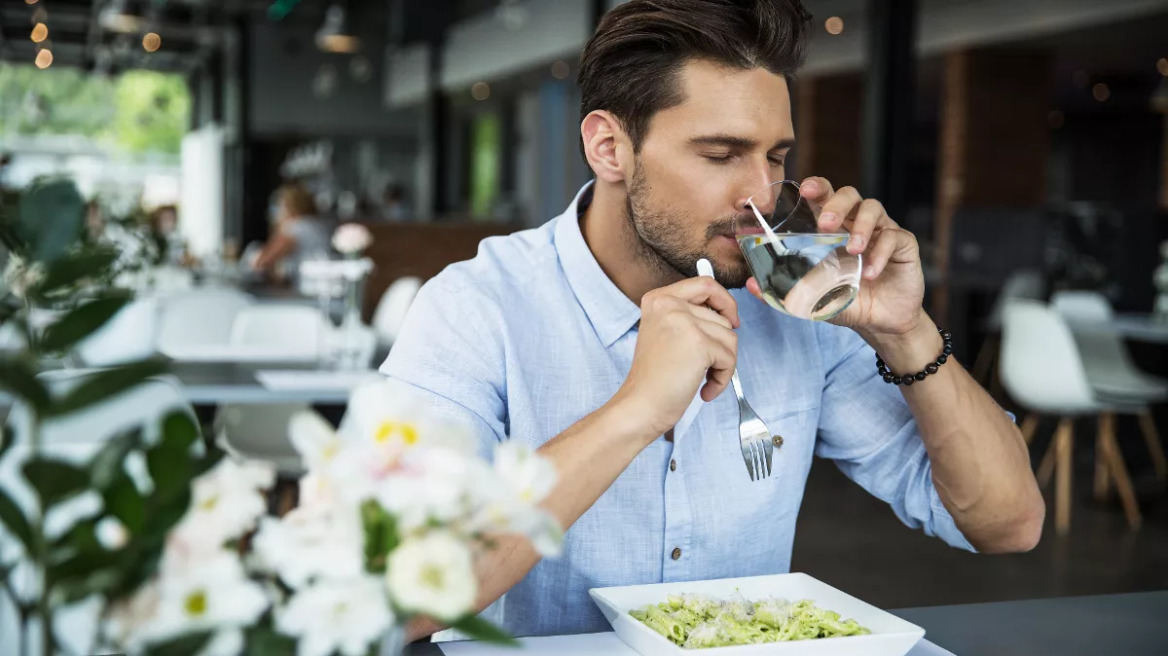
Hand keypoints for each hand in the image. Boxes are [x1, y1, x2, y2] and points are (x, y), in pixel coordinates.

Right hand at [615, 277, 739, 437]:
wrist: (641, 405)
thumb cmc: (653, 379)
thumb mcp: (665, 333)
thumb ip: (689, 317)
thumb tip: (728, 316)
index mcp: (659, 299)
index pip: (705, 284)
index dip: (724, 301)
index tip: (730, 319)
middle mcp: (669, 304)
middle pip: (722, 317)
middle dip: (721, 346)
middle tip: (705, 366)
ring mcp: (684, 322)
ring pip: (730, 338)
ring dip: (722, 364)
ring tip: (701, 379)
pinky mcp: (699, 344)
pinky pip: (729, 358)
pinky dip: (722, 379)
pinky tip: (704, 389)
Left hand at [745, 176, 924, 337]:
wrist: (881, 323)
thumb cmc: (846, 300)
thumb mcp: (812, 297)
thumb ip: (785, 289)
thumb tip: (751, 284)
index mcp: (834, 228)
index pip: (824, 197)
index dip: (816, 187)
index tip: (803, 190)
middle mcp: (857, 223)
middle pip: (849, 194)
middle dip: (836, 204)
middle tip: (826, 224)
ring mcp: (882, 231)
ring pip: (873, 208)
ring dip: (861, 227)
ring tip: (852, 250)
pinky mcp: (904, 245)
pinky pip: (894, 237)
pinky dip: (880, 253)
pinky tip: (870, 273)